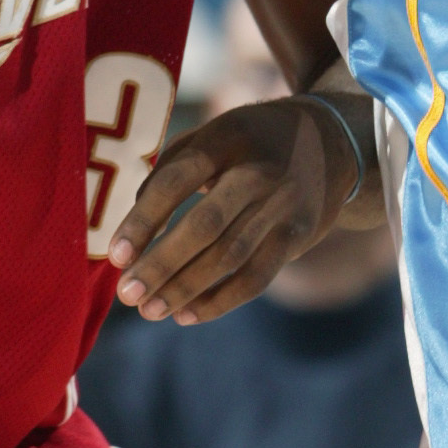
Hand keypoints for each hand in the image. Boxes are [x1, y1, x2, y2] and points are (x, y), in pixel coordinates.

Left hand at [110, 92, 352, 322]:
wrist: (332, 142)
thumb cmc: (250, 140)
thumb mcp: (214, 132)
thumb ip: (171, 167)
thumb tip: (135, 220)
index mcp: (227, 138)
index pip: (177, 180)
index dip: (144, 219)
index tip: (116, 255)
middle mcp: (258, 171)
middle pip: (205, 225)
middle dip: (162, 264)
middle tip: (128, 294)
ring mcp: (282, 205)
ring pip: (230, 257)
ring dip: (186, 289)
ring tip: (150, 310)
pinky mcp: (298, 236)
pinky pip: (257, 278)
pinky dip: (220, 301)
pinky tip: (186, 314)